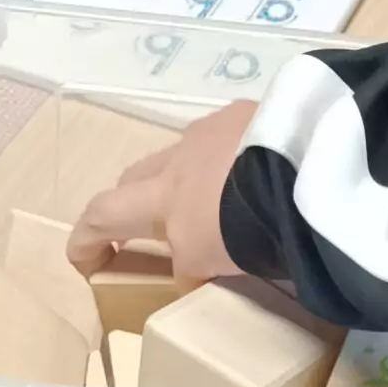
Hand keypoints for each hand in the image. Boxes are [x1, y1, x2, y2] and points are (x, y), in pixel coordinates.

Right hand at [66, 102, 255, 282]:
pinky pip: (228, 134)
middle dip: (136, 202)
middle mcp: (178, 156)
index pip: (103, 214)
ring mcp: (215, 128)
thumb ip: (191, 266)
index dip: (88, 240)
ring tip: (217, 201)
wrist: (299, 171)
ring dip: (189, 178)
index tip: (88, 263)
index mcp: (161, 197)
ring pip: (185, 153)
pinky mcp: (252, 112)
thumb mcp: (209, 262)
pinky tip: (256, 172)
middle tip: (154, 229)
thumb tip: (190, 274)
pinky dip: (230, 156)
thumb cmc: (244, 225)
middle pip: (138, 177)